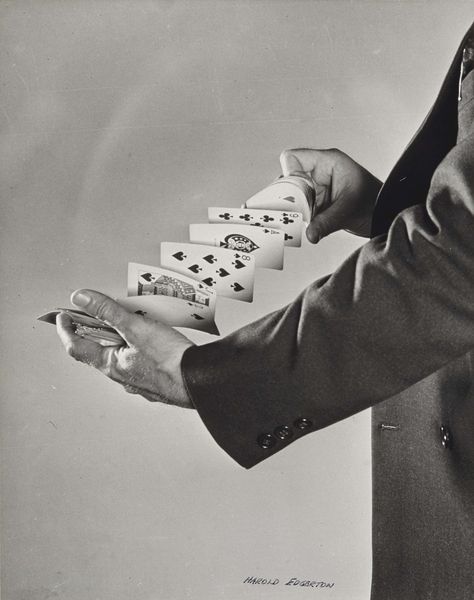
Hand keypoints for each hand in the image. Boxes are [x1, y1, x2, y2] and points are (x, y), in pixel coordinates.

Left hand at [56, 289, 194, 407]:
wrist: (199, 382)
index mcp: (110, 365)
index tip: (63, 316)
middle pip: (98, 350)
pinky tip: (152, 338)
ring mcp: (138, 379)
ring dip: (119, 338)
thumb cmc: (170, 360)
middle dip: (96, 330)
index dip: (66, 330)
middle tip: (98, 311)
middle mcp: (121, 376)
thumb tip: (82, 299)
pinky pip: (138, 360)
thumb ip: (107, 311)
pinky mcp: (155, 379)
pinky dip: (137, 346)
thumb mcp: (135, 327)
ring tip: (130, 320)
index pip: (76, 347)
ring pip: (120, 355)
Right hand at [280, 148, 381, 242]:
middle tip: (287, 213)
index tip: (290, 194)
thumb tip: (309, 235)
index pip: (293, 158)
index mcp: (327, 162)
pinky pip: (299, 209)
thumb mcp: (348, 211)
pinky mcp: (317, 203)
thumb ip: (326, 222)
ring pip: (291, 195)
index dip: (287, 173)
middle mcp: (319, 173)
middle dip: (286, 196)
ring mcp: (317, 188)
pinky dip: (298, 218)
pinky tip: (302, 227)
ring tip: (294, 223)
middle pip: (288, 179)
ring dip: (291, 210)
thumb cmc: (375, 203)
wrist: (384, 216)